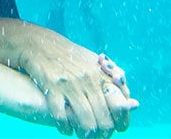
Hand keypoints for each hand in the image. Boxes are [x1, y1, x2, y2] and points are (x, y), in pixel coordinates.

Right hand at [19, 29, 137, 136]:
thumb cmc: (69, 55)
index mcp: (101, 73)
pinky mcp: (51, 86)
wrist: (38, 42)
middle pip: (104, 120)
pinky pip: (62, 117)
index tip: (114, 128)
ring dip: (85, 134)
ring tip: (81, 133)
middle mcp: (88, 79)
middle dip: (101, 134)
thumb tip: (134, 104)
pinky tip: (65, 128)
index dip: (120, 122)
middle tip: (95, 135)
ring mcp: (70, 83)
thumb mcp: (93, 61)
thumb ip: (114, 80)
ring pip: (86, 122)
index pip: (120, 107)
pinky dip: (65, 128)